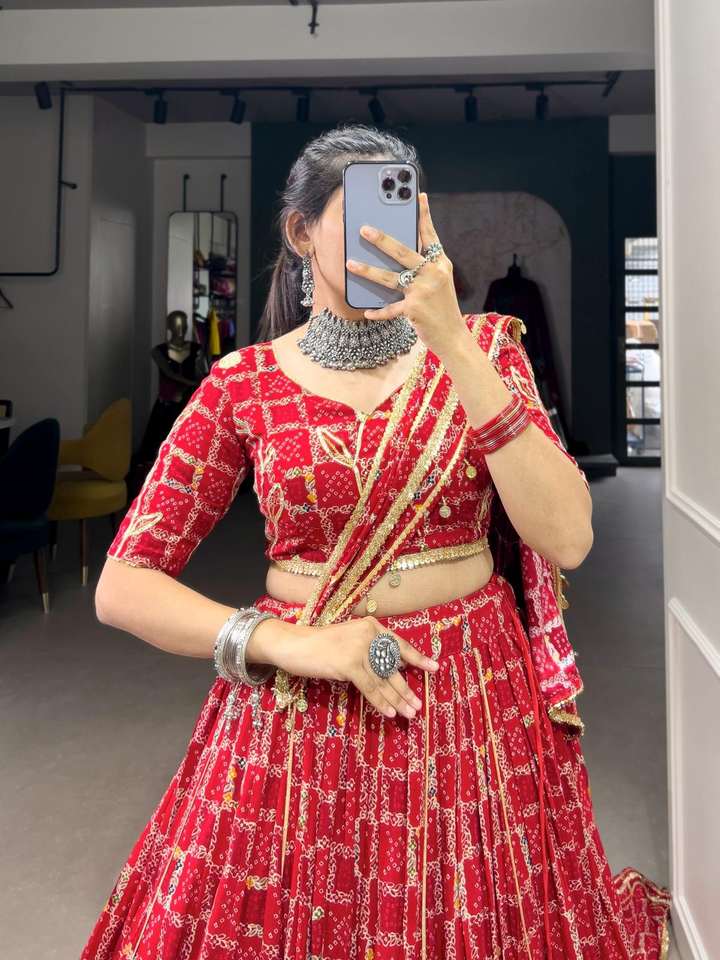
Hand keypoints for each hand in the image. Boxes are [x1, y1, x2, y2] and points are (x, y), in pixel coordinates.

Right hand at [274, 617, 439, 719]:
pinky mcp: (349, 664)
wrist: (293, 644)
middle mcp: (368, 634)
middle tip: (418, 705)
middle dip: (406, 689)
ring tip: (410, 713)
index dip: (417, 658)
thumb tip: (390, 669)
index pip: (399, 645)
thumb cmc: (319, 645)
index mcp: (371, 626)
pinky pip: (370, 688)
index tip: (434, 668)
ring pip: (383, 680)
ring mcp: (359, 649)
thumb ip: (368, 649)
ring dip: (397, 699)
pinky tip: (389, 713)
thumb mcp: (348, 639)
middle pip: (393, 667)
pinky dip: (381, 702)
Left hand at [345, 191, 465, 357]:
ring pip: (390, 278)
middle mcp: (433, 274)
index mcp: (440, 264)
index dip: (424, 215)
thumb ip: (425, 267)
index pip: (430, 235)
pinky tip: (367, 311)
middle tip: (364, 229)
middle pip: (403, 252)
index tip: (418, 195)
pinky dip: (378, 312)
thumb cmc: (442, 308)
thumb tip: (401, 255)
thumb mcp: (440, 282)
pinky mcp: (414, 309)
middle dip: (382, 239)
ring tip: (351, 264)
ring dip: (368, 271)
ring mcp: (423, 291)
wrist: (453, 336)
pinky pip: (391, 309)